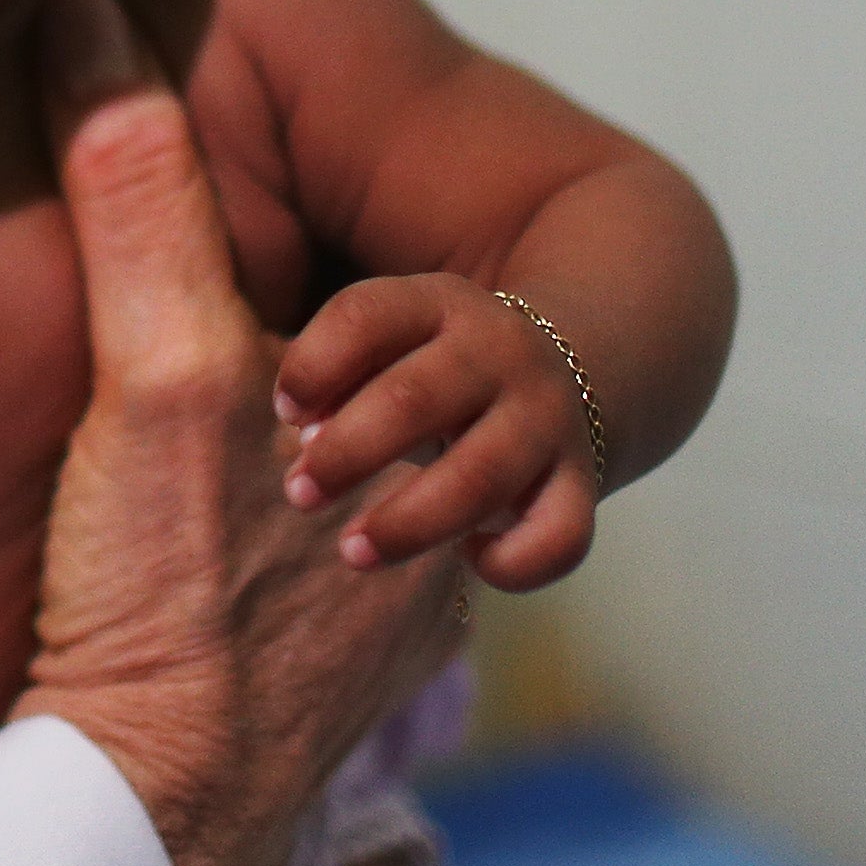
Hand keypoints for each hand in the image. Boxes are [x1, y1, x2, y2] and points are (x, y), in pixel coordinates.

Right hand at [12, 0, 475, 865]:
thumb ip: (134, 194)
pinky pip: (312, 581)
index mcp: (413, 436)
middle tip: (244, 324)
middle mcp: (424, 528)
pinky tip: (200, 548)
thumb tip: (89, 14)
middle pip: (371, 394)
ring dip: (296, 453)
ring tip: (208, 433)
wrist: (137, 830)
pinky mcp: (321, 695)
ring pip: (352, 489)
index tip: (241, 210)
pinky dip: (267, 546)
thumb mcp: (153, 370)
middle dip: (322, 349)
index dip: (318, 235)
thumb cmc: (165, 600)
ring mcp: (383, 622)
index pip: (376, 292)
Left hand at [272, 276, 598, 591]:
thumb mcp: (392, 342)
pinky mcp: (580, 483)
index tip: (285, 413)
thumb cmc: (436, 370)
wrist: (564, 372)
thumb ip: (339, 370)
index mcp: (438, 304)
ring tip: (354, 551)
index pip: (365, 316)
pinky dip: (513, 560)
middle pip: (414, 399)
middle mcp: (500, 353)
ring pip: (481, 476)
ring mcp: (547, 418)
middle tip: (299, 493)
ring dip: (408, 523)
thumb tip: (305, 431)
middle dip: (345, 453)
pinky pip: (560, 535)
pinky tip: (471, 559)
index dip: (313, 365)